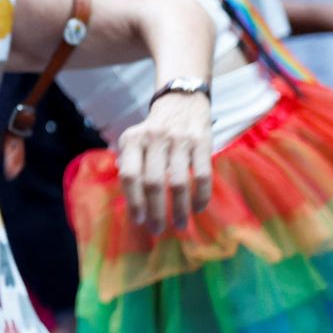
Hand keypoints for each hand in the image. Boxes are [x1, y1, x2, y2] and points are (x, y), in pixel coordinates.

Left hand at [117, 92, 213, 231]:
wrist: (181, 102)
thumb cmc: (153, 131)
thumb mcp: (133, 141)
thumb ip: (130, 165)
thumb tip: (130, 202)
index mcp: (132, 140)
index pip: (130, 175)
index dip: (134, 201)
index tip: (138, 221)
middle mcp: (154, 138)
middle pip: (154, 182)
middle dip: (156, 211)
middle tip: (157, 229)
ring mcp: (179, 140)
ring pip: (179, 182)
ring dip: (180, 208)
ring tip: (180, 225)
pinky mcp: (202, 142)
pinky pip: (203, 175)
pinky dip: (201, 196)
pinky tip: (198, 209)